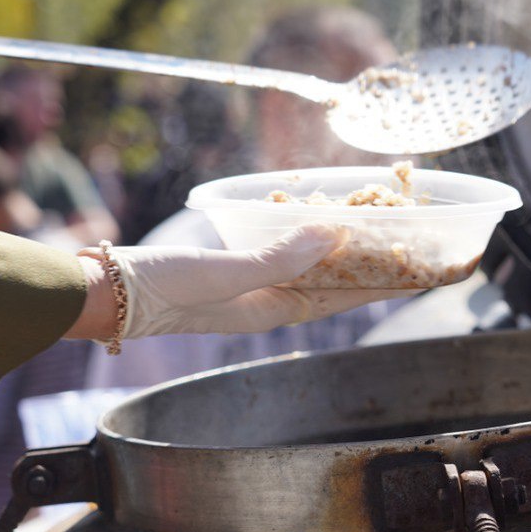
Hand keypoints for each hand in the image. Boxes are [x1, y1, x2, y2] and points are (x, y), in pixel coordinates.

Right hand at [74, 226, 413, 340]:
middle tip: (413, 246)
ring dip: (345, 251)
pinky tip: (314, 221)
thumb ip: (277, 257)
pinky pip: (283, 253)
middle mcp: (268, 301)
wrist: (105, 290)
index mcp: (274, 310)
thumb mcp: (222, 273)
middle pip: (336, 283)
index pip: (346, 297)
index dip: (388, 284)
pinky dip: (306, 239)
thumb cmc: (160, 286)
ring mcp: (250, 286)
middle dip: (375, 267)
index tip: (426, 271)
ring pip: (312, 267)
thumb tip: (335, 235)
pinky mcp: (229, 268)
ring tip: (377, 230)